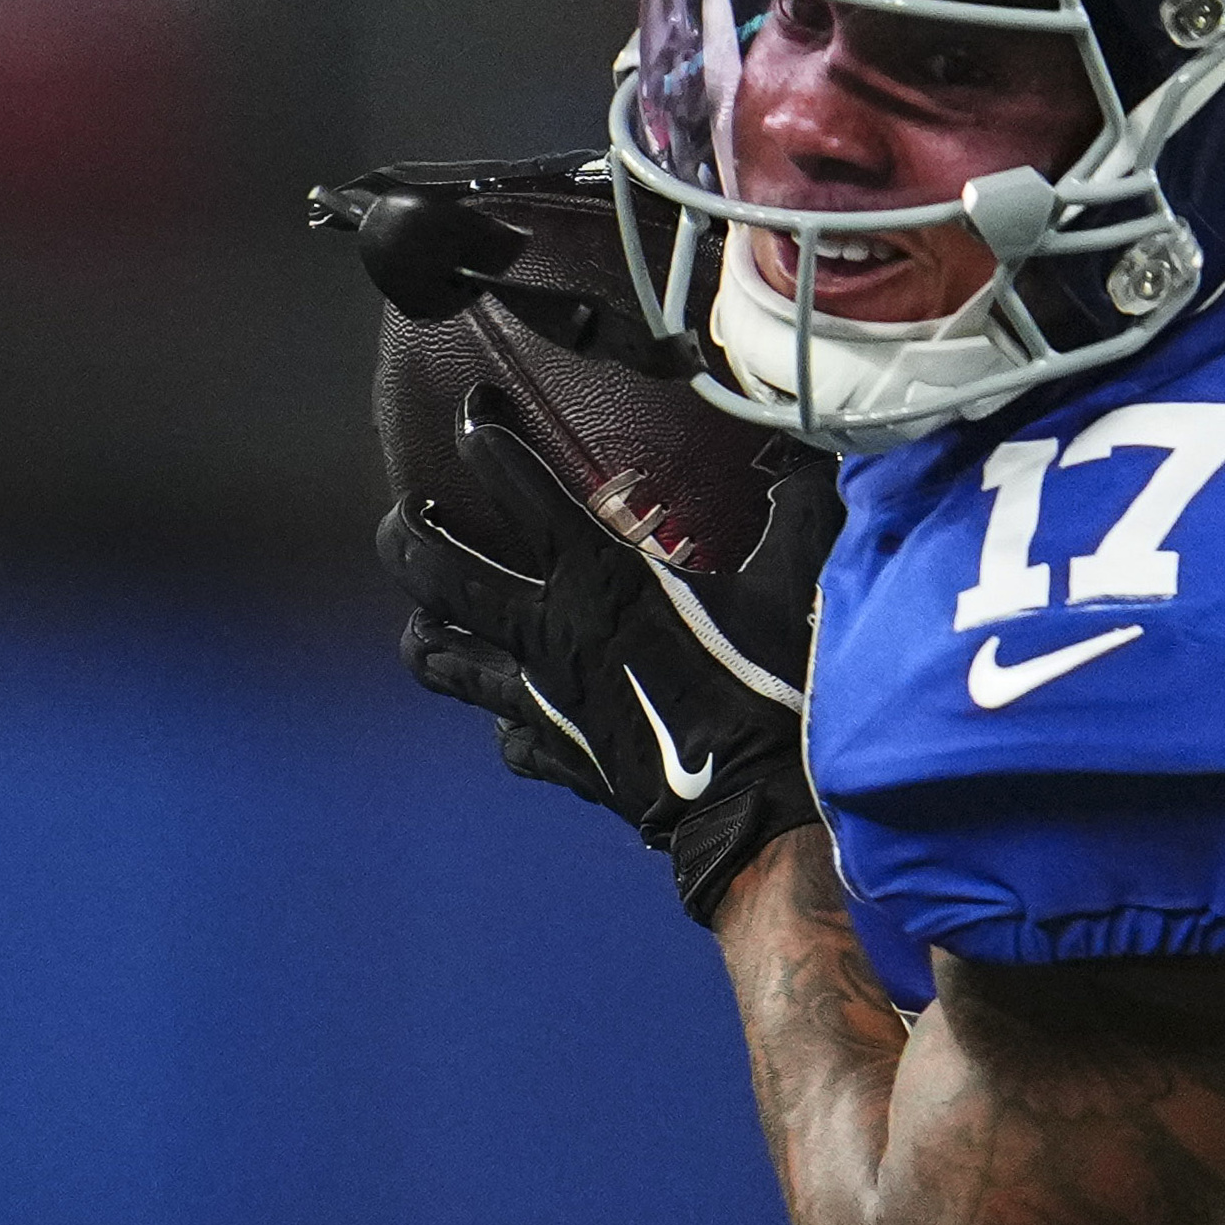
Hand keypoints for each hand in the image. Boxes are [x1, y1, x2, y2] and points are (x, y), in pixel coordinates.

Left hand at [316, 157, 839, 919]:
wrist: (757, 815)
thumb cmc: (774, 692)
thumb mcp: (795, 584)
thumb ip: (798, 510)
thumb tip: (815, 457)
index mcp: (600, 577)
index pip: (517, 486)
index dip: (485, 435)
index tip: (475, 409)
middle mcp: (550, 631)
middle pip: (435, 570)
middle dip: (409, 531)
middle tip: (414, 509)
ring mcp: (541, 698)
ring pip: (439, 656)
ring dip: (428, 624)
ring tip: (431, 607)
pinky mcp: (554, 755)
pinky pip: (502, 731)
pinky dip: (502, 712)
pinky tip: (514, 701)